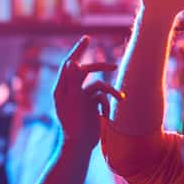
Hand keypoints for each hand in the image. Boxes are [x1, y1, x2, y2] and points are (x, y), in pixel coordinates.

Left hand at [53, 36, 123, 151]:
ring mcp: (82, 98)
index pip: (70, 63)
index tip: (88, 38)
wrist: (80, 145)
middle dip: (101, 69)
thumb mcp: (74, 101)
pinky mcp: (91, 106)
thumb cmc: (74, 124)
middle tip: (114, 66)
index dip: (79, 50)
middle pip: (87, 71)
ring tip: (120, 99)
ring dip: (110, 92)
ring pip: (99, 86)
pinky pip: (102, 97)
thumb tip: (72, 62)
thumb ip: (73, 80)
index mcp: (62, 88)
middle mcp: (71, 91)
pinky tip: (105, 117)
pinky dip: (106, 105)